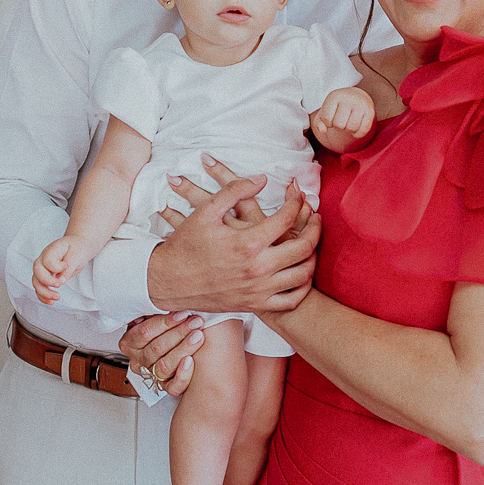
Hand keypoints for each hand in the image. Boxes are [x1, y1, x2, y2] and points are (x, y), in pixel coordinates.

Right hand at [32, 235, 89, 303]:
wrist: (78, 247)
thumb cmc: (77, 249)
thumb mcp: (77, 256)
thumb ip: (69, 268)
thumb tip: (61, 281)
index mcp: (52, 250)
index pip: (47, 260)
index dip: (56, 267)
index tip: (66, 266)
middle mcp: (43, 258)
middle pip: (37, 271)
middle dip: (47, 281)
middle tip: (59, 285)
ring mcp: (43, 268)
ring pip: (36, 281)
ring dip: (44, 292)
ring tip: (57, 297)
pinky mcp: (45, 276)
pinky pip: (39, 287)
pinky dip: (43, 296)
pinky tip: (50, 302)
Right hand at [119, 310, 206, 396]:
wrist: (184, 350)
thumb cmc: (169, 329)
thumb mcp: (156, 316)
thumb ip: (155, 310)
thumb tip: (163, 299)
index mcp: (130, 342)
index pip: (145, 332)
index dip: (165, 322)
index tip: (183, 313)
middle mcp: (138, 360)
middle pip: (156, 348)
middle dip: (178, 333)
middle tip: (196, 321)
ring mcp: (151, 375)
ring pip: (164, 366)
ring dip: (183, 349)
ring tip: (198, 336)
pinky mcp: (166, 387)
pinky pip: (173, 387)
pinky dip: (183, 374)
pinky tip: (190, 361)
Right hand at [147, 159, 319, 312]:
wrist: (167, 282)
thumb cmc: (185, 245)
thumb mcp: (205, 211)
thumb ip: (234, 190)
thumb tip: (262, 178)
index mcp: (247, 243)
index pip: (286, 218)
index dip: (297, 203)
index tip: (299, 196)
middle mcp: (257, 269)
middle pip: (303, 247)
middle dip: (315, 228)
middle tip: (316, 217)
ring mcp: (258, 291)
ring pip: (301, 275)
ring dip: (312, 256)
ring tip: (311, 242)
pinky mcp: (254, 306)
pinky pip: (290, 300)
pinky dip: (302, 287)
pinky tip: (300, 273)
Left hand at [311, 88, 375, 149]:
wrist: (357, 96)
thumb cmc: (337, 106)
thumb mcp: (326, 111)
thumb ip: (319, 123)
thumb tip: (323, 131)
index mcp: (335, 96)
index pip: (327, 119)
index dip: (328, 123)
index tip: (331, 118)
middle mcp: (349, 98)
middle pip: (339, 125)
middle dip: (338, 127)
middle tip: (341, 121)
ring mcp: (361, 104)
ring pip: (351, 128)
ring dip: (348, 130)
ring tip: (348, 123)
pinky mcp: (370, 111)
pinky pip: (363, 131)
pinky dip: (358, 134)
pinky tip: (355, 129)